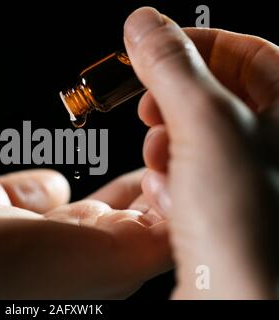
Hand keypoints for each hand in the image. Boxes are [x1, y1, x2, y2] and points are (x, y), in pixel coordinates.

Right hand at [124, 7, 278, 297]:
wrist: (234, 301)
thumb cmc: (247, 226)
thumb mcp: (205, 124)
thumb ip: (173, 65)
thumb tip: (144, 25)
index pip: (245, 53)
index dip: (196, 45)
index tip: (154, 48)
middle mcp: (271, 146)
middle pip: (212, 97)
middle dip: (172, 104)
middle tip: (150, 110)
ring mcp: (243, 180)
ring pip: (191, 141)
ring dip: (166, 149)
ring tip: (164, 167)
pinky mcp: (215, 209)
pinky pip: (183, 177)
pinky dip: (168, 183)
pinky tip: (169, 199)